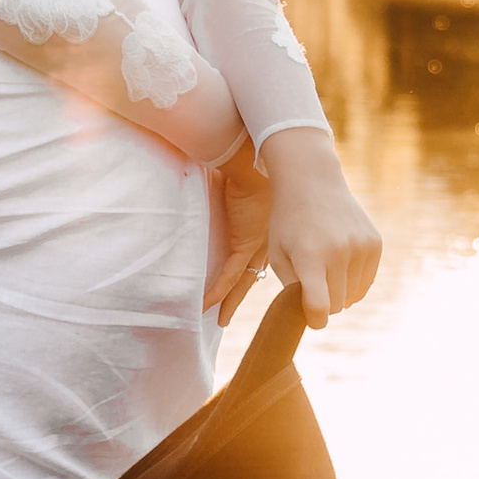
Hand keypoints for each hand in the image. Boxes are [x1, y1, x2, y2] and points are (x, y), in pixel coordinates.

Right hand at [207, 141, 275, 323]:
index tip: (246, 292)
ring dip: (230, 301)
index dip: (255, 276)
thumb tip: (225, 197)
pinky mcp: (245, 243)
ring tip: (220, 321)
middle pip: (257, 275)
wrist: (251, 157)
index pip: (263, 260)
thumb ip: (237, 201)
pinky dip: (218, 290)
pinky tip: (208, 306)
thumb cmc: (249, 164)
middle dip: (245, 296)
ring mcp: (258, 243)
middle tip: (237, 314)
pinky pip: (231, 274)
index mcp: (271, 229)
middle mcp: (268, 239)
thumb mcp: (244, 189)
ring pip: (244, 281)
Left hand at [262, 125, 381, 325]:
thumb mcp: (278, 255)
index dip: (315, 320)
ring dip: (339, 292)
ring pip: (353, 295)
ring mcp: (361, 246)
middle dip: (323, 304)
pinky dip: (353, 282)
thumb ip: (292, 289)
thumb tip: (317, 316)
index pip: (320, 306)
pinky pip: (367, 281)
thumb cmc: (288, 223)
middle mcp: (339, 251)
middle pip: (336, 304)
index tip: (312, 320)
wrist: (313, 182)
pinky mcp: (375, 243)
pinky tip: (340, 266)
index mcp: (310, 256)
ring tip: (324, 271)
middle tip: (311, 287)